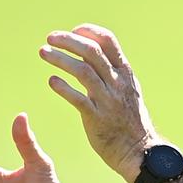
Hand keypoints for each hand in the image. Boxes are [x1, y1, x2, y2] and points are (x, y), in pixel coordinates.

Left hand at [40, 24, 160, 182]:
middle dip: (68, 41)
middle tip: (50, 38)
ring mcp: (107, 100)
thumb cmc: (130, 119)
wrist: (139, 151)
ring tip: (43, 52)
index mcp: (125, 73)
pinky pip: (77, 99)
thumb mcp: (127, 90)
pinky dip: (63, 88)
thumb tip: (89, 53)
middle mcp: (117, 83)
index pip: (108, 41)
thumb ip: (110, 71)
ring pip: (82, 71)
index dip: (89, 31)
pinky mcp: (96, 118)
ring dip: (60, 59)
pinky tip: (52, 81)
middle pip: (91, 52)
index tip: (73, 31)